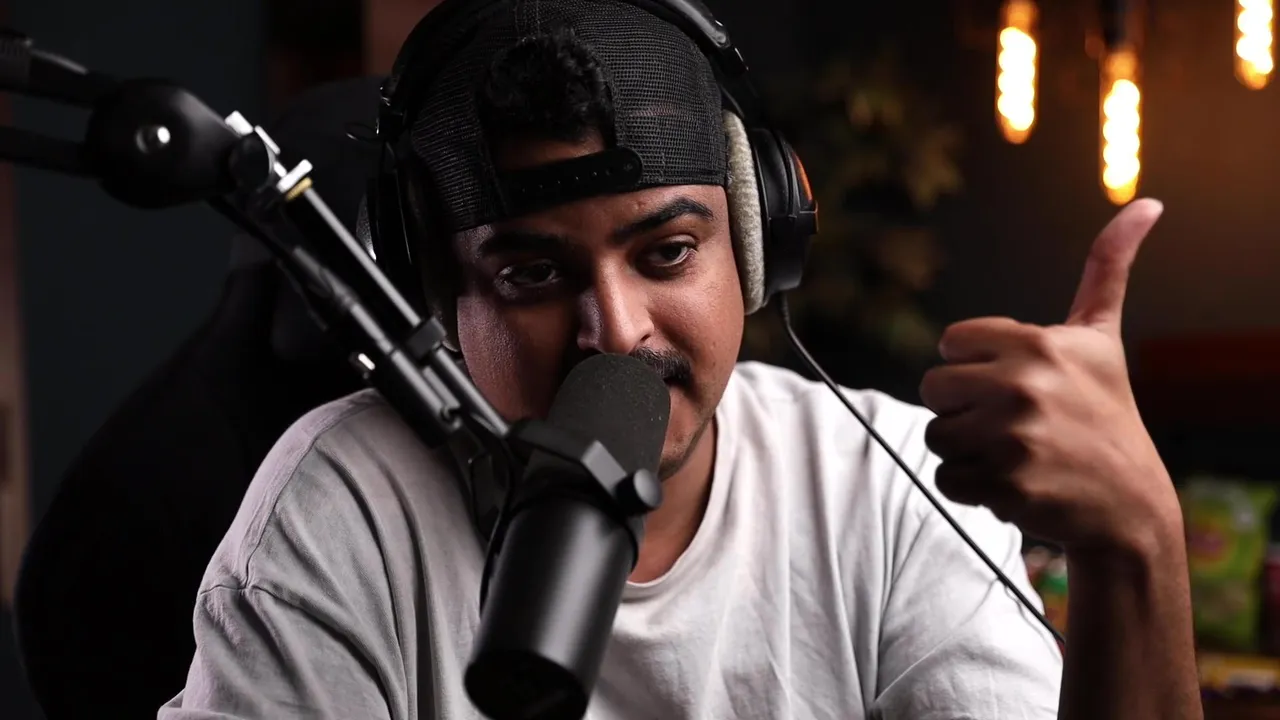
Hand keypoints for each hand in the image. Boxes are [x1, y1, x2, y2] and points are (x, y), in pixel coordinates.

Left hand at [919, 199, 1180, 556]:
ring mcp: (1014, 437)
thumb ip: (1108, 268)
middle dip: (963, 407)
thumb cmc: (1105, 412)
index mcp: (1038, 344)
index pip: (949, 343)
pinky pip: (947, 478)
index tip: (1010, 381)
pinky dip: (972, 486)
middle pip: (933, 388)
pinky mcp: (1006, 484)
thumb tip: (1147, 202)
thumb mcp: (1101, 337)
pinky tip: (1014, 482)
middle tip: (1010, 421)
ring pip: (936, 435)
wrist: (1130, 503)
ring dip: (966, 449)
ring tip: (1014, 452)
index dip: (973, 365)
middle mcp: (1024, 385)